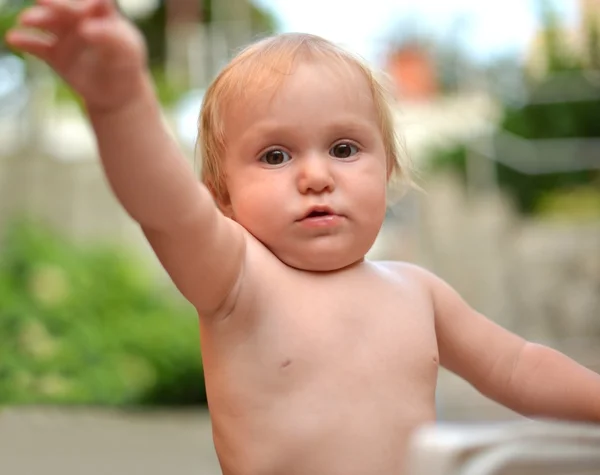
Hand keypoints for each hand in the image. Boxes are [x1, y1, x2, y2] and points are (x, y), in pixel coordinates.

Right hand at [6, 0, 148, 112]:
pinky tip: (14, 39)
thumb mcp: (126, 53)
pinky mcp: (54, 54)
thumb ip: (110, 38)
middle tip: (43, 1)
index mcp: (103, 13)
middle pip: (67, 7)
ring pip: (48, 22)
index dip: (83, 2)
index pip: (93, 0)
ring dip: (37, 18)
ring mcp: (66, 35)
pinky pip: (37, 45)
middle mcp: (81, 19)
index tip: (82, 9)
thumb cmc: (126, 67)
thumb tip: (86, 28)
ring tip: (27, 20)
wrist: (117, 95)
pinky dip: (25, 41)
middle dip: (56, 4)